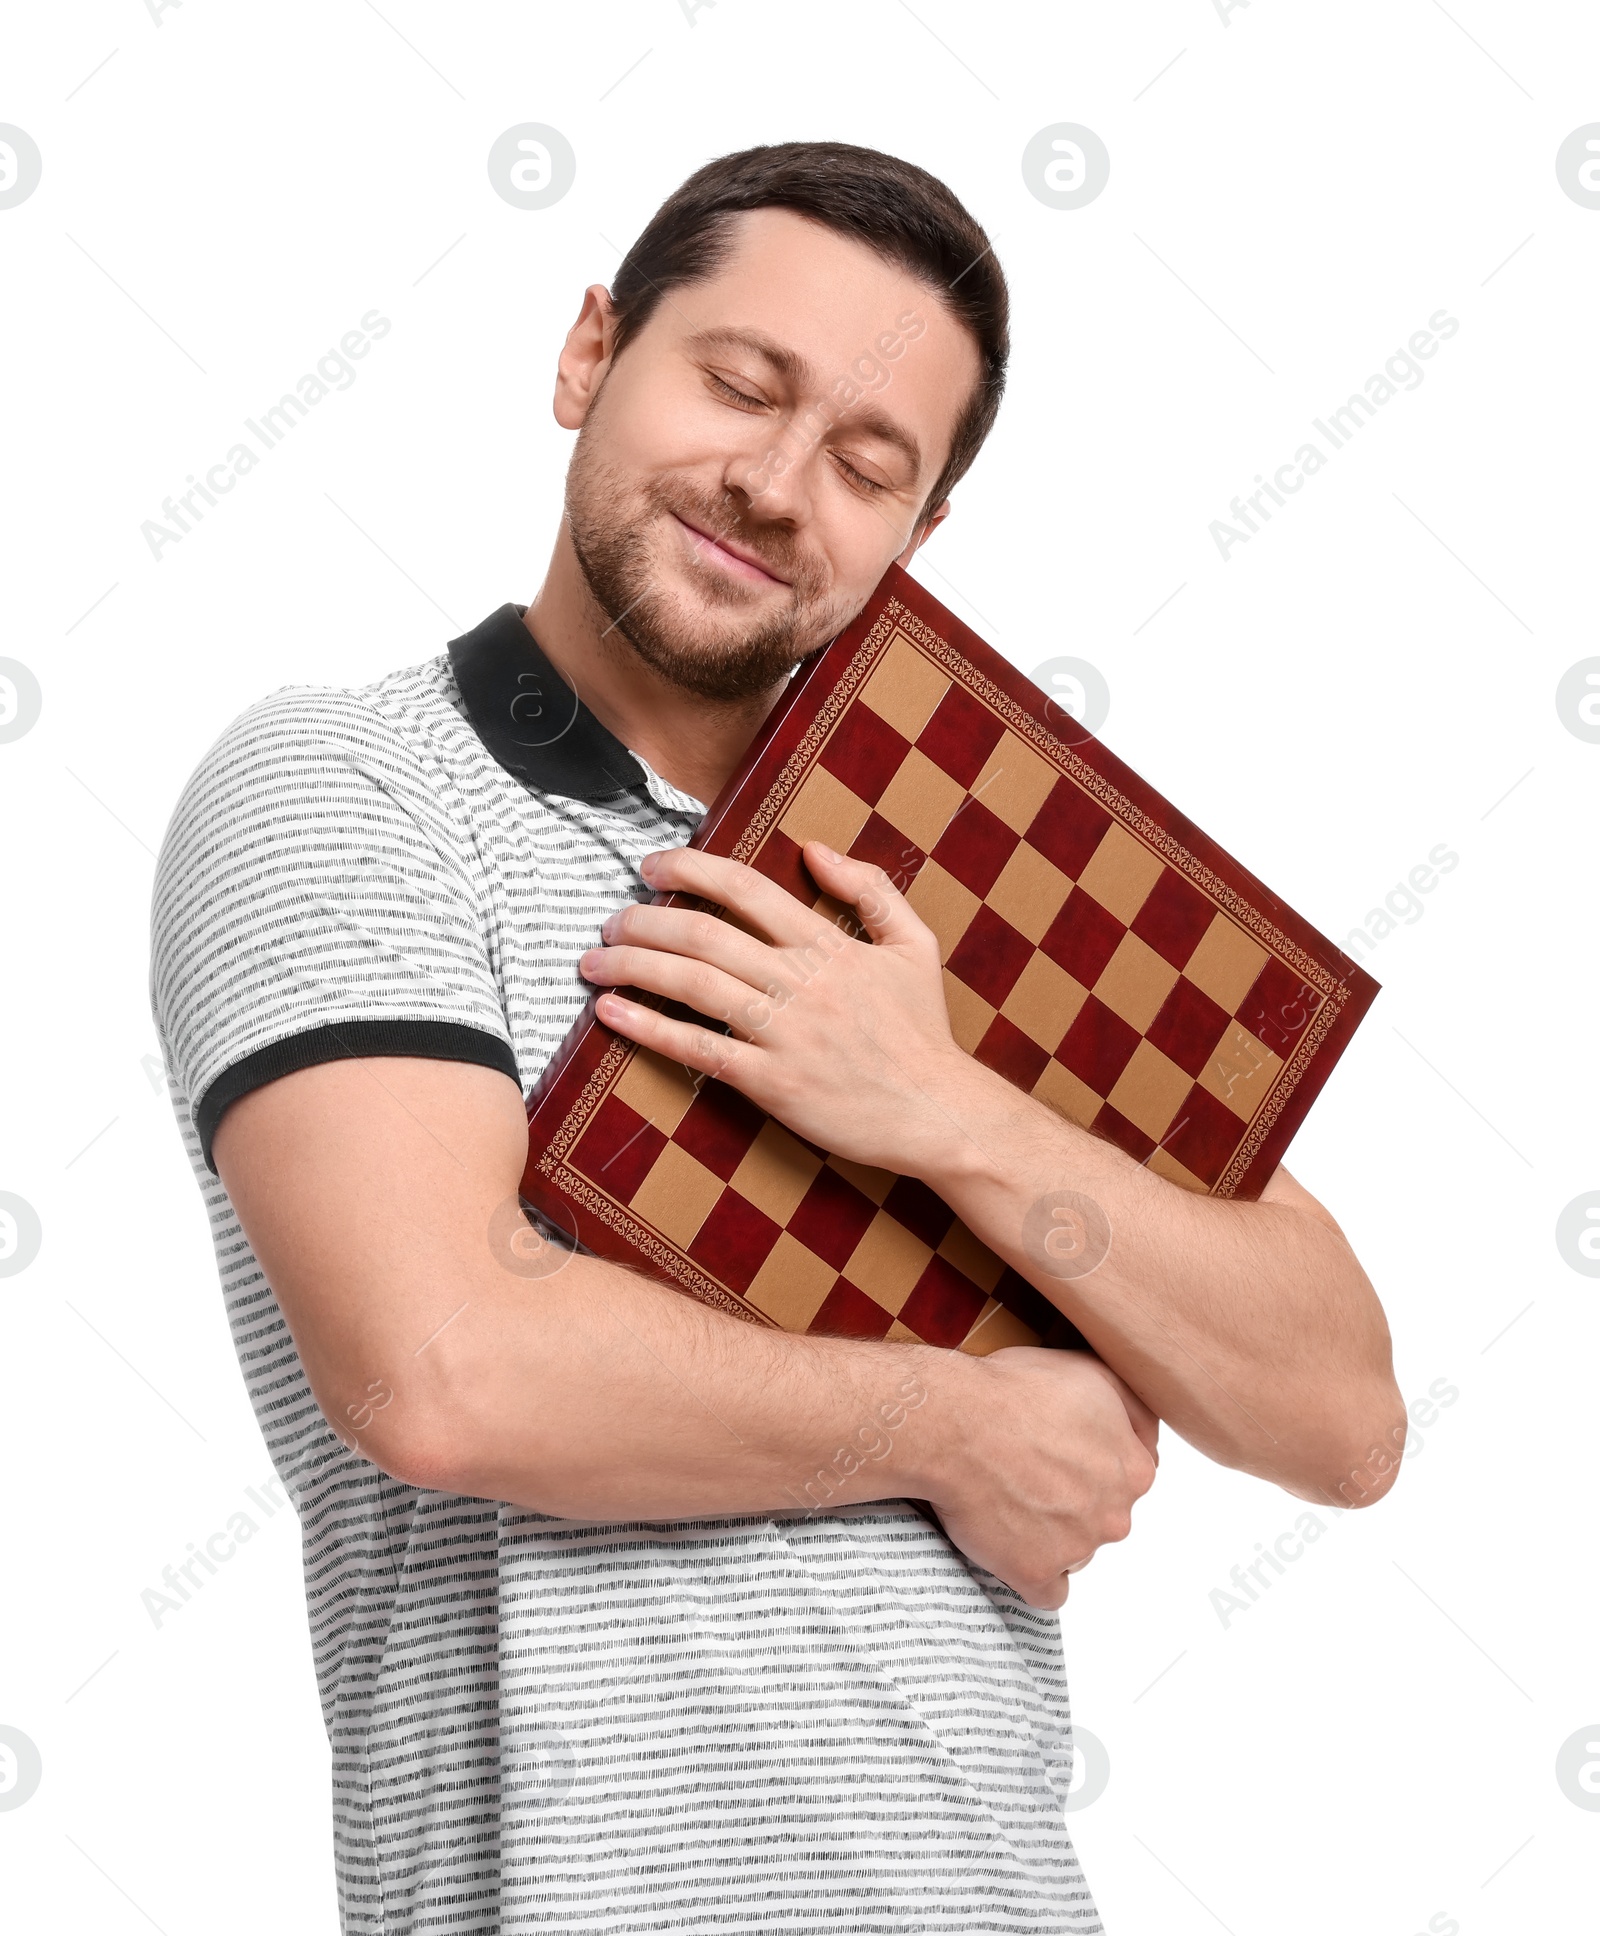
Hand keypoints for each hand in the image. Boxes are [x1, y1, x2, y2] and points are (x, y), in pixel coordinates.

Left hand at [578, 841, 990, 1178]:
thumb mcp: (915, 945)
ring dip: (633, 966)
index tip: (651, 865)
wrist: (940, 1112)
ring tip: (594, 961)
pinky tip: (613, 1015)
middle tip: (611, 920)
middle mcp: (800, 982)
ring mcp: (784, 1034)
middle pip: (705, 934)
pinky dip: (649, 1029)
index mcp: (829, 946)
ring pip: (693, 984)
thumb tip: (817, 849)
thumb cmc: (924, 1032)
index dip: (690, 868)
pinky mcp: (772, 1083)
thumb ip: (872, 888)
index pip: (746, 889)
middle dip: (644, 919)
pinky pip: (699, 1049)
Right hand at [923, 1348, 1158, 1609]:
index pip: (1127, 1479)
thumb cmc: (1015, 1392)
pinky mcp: (1036, 1573)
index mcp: (1135, 1471)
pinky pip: (1048, 1591)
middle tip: (1030, 1471)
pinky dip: (1033, 1573)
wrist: (955, 1424)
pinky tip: (1013, 1544)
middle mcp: (1115, 1515)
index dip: (1091, 1461)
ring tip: (1010, 1498)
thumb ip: (1135, 1410)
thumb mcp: (1093, 1372)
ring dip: (1051, 1534)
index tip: (1060, 1451)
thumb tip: (1147, 1437)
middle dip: (1074, 1499)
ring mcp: (1077, 1549)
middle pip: (1102, 1516)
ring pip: (1075, 1550)